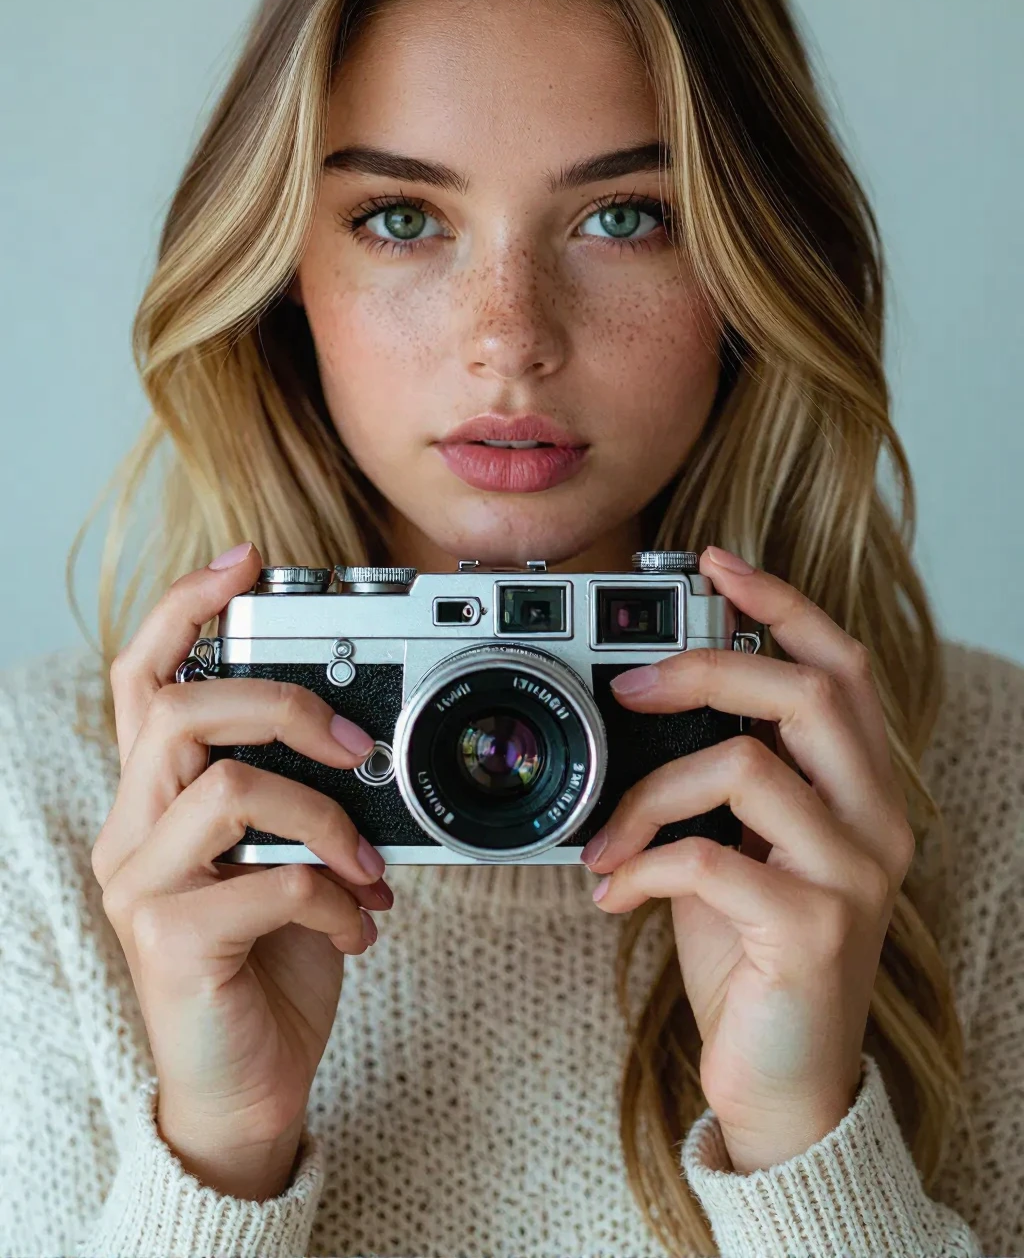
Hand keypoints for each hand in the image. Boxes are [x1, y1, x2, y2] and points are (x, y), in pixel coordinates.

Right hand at [90, 541, 394, 1198]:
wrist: (247, 1087)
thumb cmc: (269, 961)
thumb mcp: (283, 857)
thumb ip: (295, 796)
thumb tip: (361, 740)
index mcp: (156, 798)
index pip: (145, 678)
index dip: (186, 609)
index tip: (245, 561)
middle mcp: (131, 831)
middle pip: (178, 710)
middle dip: (280, 705)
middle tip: (355, 745)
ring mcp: (141, 887)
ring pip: (226, 788)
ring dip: (325, 817)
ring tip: (368, 862)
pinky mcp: (170, 943)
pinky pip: (267, 882)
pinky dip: (335, 896)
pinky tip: (359, 926)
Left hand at [581, 545, 914, 1173]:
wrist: (785, 1081)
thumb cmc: (756, 955)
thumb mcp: (743, 848)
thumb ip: (725, 781)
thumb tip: (645, 705)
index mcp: (861, 790)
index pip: (840, 668)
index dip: (781, 604)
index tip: (716, 562)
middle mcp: (876, 823)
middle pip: (804, 694)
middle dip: (704, 669)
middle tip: (629, 686)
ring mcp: (852, 878)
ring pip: (747, 768)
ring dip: (649, 792)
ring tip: (604, 837)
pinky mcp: (812, 932)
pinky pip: (711, 859)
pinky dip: (644, 865)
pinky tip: (614, 893)